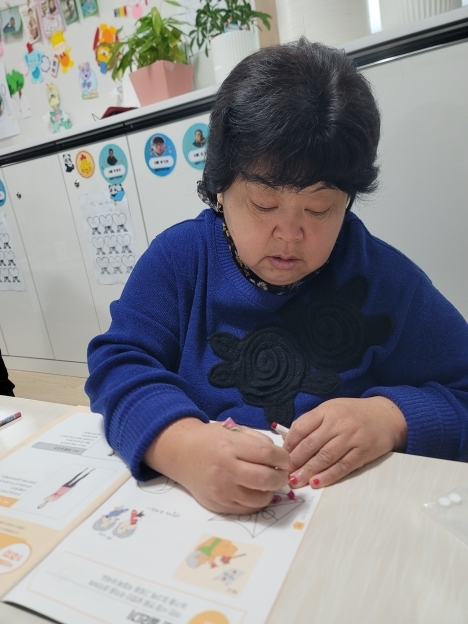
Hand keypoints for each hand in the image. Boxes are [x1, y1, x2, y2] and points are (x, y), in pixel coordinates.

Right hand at [144, 418, 289, 513]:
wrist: (181, 453)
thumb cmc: (210, 440)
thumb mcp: (232, 431)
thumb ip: (257, 441)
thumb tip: (281, 457)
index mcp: (230, 447)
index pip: (267, 454)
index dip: (283, 458)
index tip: (285, 459)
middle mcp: (225, 470)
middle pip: (265, 479)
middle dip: (280, 478)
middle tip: (281, 474)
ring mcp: (221, 490)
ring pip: (259, 499)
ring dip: (270, 492)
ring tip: (267, 483)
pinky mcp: (218, 505)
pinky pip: (247, 509)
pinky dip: (256, 501)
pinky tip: (254, 491)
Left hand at [284, 396, 406, 488]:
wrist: (386, 416)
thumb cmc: (353, 413)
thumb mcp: (331, 409)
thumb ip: (312, 423)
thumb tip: (290, 441)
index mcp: (326, 411)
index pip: (301, 427)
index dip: (289, 444)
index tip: (281, 456)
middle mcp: (337, 423)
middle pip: (311, 444)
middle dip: (295, 461)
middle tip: (283, 474)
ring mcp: (351, 438)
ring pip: (324, 457)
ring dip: (308, 471)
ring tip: (296, 481)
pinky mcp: (362, 452)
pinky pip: (342, 466)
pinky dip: (328, 476)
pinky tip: (316, 483)